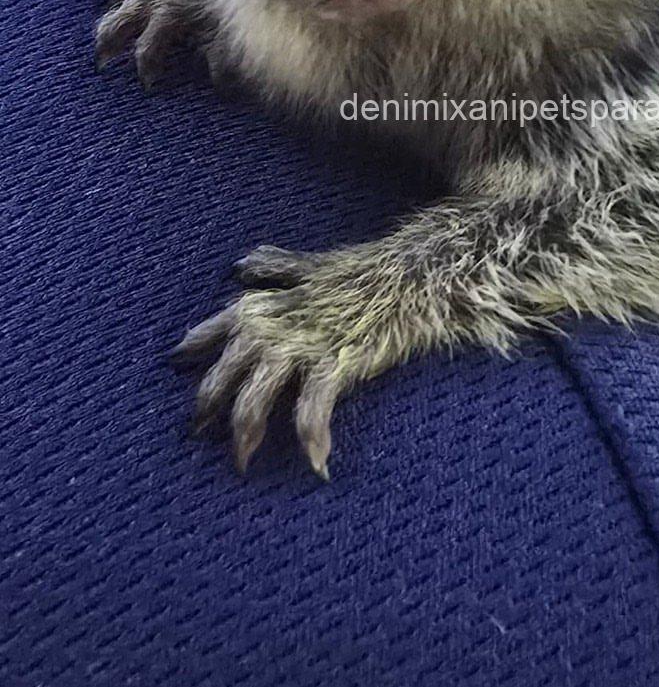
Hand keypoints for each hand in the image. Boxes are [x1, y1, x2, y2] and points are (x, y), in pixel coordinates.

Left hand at [174, 245, 384, 478]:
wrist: (410, 275)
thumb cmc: (362, 270)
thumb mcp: (310, 265)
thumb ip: (274, 269)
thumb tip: (241, 267)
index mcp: (261, 304)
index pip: (212, 332)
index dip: (193, 352)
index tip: (177, 366)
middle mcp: (270, 328)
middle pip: (225, 378)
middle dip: (209, 409)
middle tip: (201, 435)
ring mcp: (299, 349)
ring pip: (254, 401)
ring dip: (246, 436)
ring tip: (243, 463)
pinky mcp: (332, 366)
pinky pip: (311, 413)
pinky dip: (312, 440)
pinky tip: (317, 464)